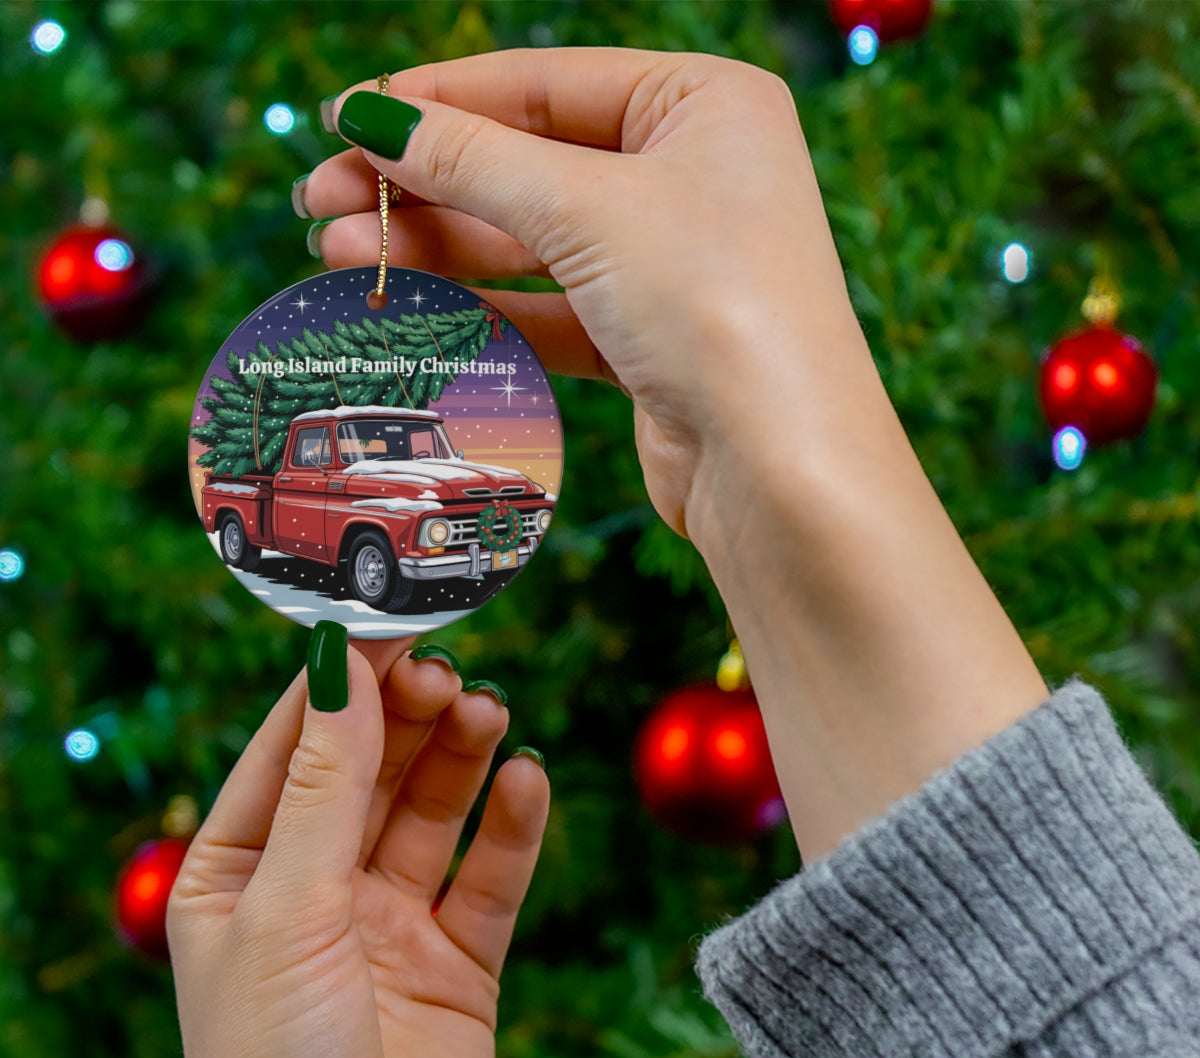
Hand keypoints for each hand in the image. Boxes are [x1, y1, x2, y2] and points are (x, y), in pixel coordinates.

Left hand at [167, 633, 548, 1057]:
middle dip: (408, 716)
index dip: (340, 685)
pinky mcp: (458, 962)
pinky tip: (527, 779)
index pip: (292, 749)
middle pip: (370, 770)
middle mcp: (315, 891)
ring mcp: (389, 925)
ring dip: (462, 756)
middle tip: (449, 672)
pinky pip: (490, 876)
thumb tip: (338, 664)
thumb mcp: (286, 910)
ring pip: (433, 811)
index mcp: (240, 874)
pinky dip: (512, 825)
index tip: (389, 622)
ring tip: (490, 713)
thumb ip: (324, 785)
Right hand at [300, 48, 871, 544]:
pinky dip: (483, 307)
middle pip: (529, 163)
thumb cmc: (716, 308)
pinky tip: (411, 305)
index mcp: (704, 104)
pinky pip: (551, 308)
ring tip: (339, 253)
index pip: (544, 83)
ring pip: (532, 241)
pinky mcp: (650, 340)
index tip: (346, 117)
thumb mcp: (586, 209)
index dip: (438, 100)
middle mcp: (693, 175)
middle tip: (321, 201)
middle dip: (422, 183)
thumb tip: (374, 117)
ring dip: (437, 247)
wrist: (779, 466)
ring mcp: (672, 262)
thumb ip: (474, 160)